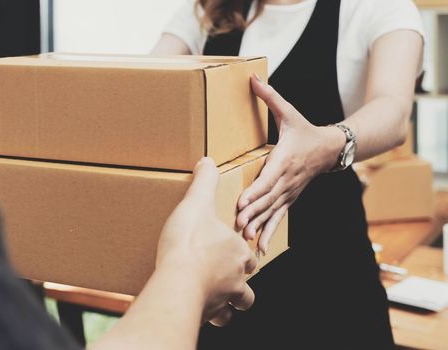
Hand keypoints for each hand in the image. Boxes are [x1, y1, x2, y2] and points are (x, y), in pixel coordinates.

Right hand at [157, 157, 257, 326]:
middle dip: (241, 286)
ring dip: (228, 305)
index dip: (242, 255)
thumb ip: (204, 182)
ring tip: (214, 297)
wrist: (178, 280)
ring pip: (236, 308)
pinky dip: (208, 315)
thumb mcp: (196, 203)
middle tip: (224, 278)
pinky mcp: (207, 315)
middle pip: (248, 288)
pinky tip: (196, 307)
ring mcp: (223, 299)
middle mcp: (236, 279)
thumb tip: (208, 161)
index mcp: (238, 252)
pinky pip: (213, 319)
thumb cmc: (190, 242)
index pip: (250, 257)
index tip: (231, 252)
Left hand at [236, 76, 343, 252]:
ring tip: (246, 240)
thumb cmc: (306, 130)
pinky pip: (279, 218)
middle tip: (236, 225)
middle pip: (268, 199)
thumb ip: (270, 97)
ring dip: (259, 226)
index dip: (255, 191)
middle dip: (252, 213)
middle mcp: (287, 179)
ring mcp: (290, 192)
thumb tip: (252, 78)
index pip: (268, 178)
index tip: (241, 202)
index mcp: (284, 160)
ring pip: (273, 212)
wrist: (333, 148)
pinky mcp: (290, 199)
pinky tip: (260, 249)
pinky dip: (270, 233)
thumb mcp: (289, 113)